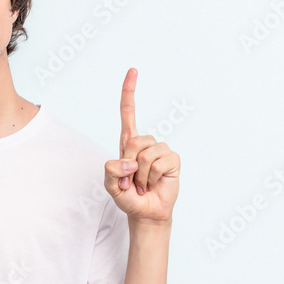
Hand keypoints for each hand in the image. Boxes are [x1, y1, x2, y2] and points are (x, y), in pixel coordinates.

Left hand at [104, 68, 179, 221]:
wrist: (146, 212)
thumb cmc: (128, 197)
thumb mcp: (110, 186)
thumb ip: (111, 172)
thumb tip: (130, 162)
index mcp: (128, 143)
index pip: (128, 113)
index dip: (129, 92)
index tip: (133, 71)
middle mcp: (145, 143)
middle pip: (134, 142)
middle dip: (129, 165)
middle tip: (131, 181)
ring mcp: (161, 150)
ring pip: (147, 155)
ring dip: (141, 175)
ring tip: (143, 183)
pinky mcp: (173, 160)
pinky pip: (161, 162)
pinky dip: (153, 176)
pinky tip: (154, 182)